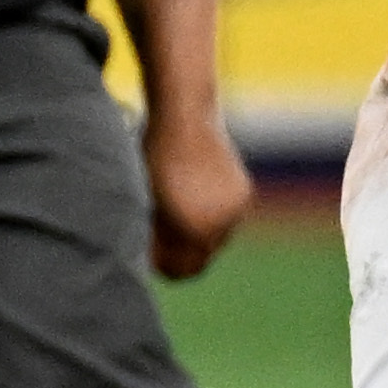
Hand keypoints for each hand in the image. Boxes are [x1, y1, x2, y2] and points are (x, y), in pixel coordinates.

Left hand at [143, 110, 253, 278]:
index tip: (149, 258)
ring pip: (215, 239)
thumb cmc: (154, 157)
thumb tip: (151, 261)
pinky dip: (209, 218)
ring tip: (172, 215)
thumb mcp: (145, 201)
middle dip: (181, 254)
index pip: (182, 269)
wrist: (185, 117)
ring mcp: (236, 209)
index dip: (164, 268)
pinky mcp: (243, 194)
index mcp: (196, 229)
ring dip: (197, 236)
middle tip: (158, 243)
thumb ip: (152, 236)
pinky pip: (225, 220)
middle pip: (202, 258)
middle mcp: (222, 224)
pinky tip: (192, 200)